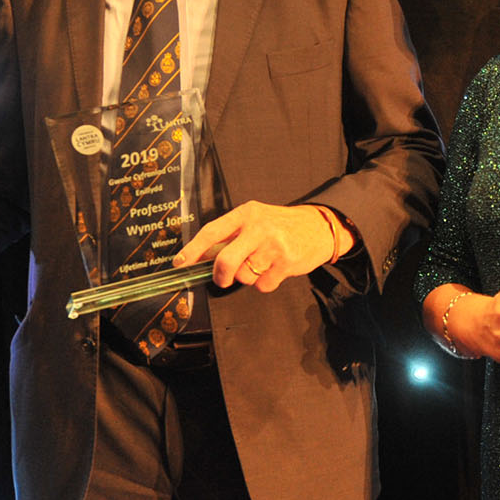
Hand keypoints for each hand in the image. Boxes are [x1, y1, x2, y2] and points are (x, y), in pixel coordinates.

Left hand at [173, 201, 334, 292]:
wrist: (319, 226)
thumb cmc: (281, 226)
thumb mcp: (255, 220)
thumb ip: (231, 236)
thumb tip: (201, 258)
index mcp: (246, 214)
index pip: (212, 231)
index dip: (193, 249)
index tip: (180, 263)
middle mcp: (258, 227)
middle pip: (225, 261)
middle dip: (220, 276)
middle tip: (222, 279)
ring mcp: (273, 245)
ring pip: (244, 276)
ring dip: (249, 277)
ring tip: (263, 263)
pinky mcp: (287, 262)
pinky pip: (262, 285)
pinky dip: (265, 283)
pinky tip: (275, 269)